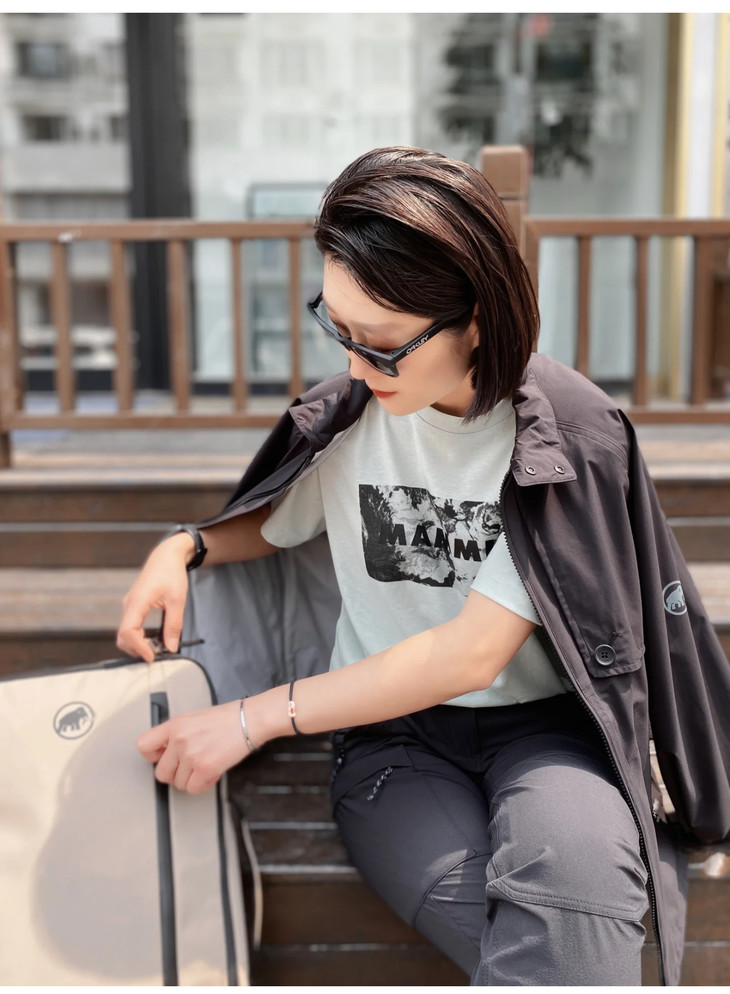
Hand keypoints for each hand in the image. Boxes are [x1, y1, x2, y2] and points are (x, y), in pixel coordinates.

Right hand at [117, 534, 191, 661]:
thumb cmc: (172, 573)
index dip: (138, 647)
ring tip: (158, 647)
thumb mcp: (178, 600)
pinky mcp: (133, 606)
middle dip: (137, 649)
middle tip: (157, 654)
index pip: (128, 631)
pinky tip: (154, 638)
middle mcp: (129, 605)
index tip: (152, 657)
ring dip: (138, 644)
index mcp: (137, 601)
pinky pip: (130, 626)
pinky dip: (139, 637)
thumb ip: (174, 625)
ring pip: (125, 633)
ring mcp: (129, 605)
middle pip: (122, 636)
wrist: (166, 556)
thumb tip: (171, 647)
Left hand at [137, 700, 249, 793]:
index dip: (153, 756)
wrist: (249, 720)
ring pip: (179, 784)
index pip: (144, 745)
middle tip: (187, 768)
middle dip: (175, 774)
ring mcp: (191, 755)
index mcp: (175, 725)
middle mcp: (179, 740)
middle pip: (161, 773)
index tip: (162, 757)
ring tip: (204, 766)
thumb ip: (177, 734)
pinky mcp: (205, 768)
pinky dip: (203, 785)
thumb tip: (166, 751)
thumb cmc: (227, 718)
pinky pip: (194, 789)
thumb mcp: (194, 718)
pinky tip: (211, 773)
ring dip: (192, 779)